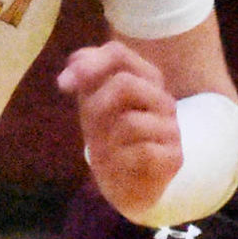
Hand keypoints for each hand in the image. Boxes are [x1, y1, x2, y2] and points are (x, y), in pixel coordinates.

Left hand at [58, 39, 181, 221]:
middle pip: (124, 83)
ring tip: (111, 151)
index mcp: (144, 80)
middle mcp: (163, 99)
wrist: (126, 186)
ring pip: (129, 122)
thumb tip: (74, 62)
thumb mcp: (92, 105)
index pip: (118, 53)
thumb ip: (86, 78)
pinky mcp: (174, 157)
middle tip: (92, 130)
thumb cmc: (111, 140)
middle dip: (96, 108)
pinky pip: (140, 152)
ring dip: (108, 141)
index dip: (88, 65)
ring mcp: (172, 128)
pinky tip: (123, 166)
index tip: (64, 87)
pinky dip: (120, 162)